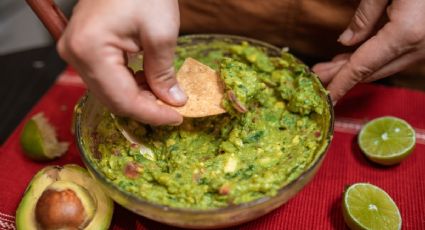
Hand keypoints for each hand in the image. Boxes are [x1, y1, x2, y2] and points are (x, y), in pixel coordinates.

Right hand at [58, 0, 186, 124]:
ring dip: (139, 98)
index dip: (152, 114)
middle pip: (113, 100)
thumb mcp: (161, 33)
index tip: (177, 118)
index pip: (122, 99)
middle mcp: (75, 54)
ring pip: (110, 92)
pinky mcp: (84, 48)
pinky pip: (107, 78)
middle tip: (173, 109)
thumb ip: (163, 73)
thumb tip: (172, 101)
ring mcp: (76, 51)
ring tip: (165, 94)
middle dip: (146, 108)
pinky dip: (130, 85)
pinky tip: (149, 80)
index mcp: (90, 50)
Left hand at [313, 0, 424, 103]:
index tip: (327, 98)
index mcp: (406, 34)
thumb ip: (365, 16)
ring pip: (385, 65)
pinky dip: (374, 58)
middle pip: (373, 70)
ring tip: (331, 66)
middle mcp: (419, 46)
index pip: (363, 66)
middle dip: (343, 75)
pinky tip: (355, 55)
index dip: (341, 83)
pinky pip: (397, 55)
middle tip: (318, 75)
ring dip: (357, 67)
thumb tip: (346, 42)